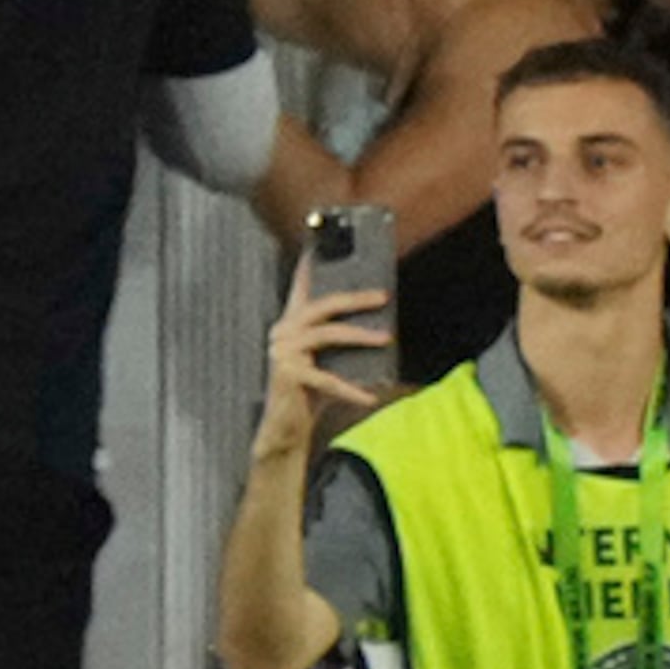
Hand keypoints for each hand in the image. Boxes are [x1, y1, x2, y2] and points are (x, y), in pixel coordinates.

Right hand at [256, 255, 391, 459]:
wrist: (285, 427)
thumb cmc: (310, 390)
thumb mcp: (328, 359)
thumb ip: (342, 339)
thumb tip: (383, 324)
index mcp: (291, 324)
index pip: (302, 286)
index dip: (311, 263)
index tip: (323, 241)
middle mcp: (283, 333)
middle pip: (322, 306)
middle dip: (354, 298)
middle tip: (383, 296)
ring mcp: (283, 354)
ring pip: (327, 335)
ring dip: (360, 336)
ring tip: (387, 339)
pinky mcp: (289, 377)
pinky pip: (327, 379)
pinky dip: (351, 389)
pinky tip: (370, 397)